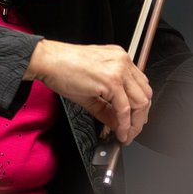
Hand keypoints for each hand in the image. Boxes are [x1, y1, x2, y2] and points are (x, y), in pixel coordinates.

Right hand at [24, 39, 151, 143]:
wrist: (48, 60)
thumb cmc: (63, 68)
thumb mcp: (91, 89)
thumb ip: (107, 108)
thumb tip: (117, 124)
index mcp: (120, 59)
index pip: (140, 86)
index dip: (139, 107)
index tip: (133, 121)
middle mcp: (123, 62)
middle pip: (145, 94)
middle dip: (140, 117)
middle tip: (132, 132)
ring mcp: (119, 70)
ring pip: (140, 102)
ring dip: (135, 123)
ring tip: (126, 134)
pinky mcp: (111, 80)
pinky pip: (124, 108)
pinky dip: (124, 124)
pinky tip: (119, 131)